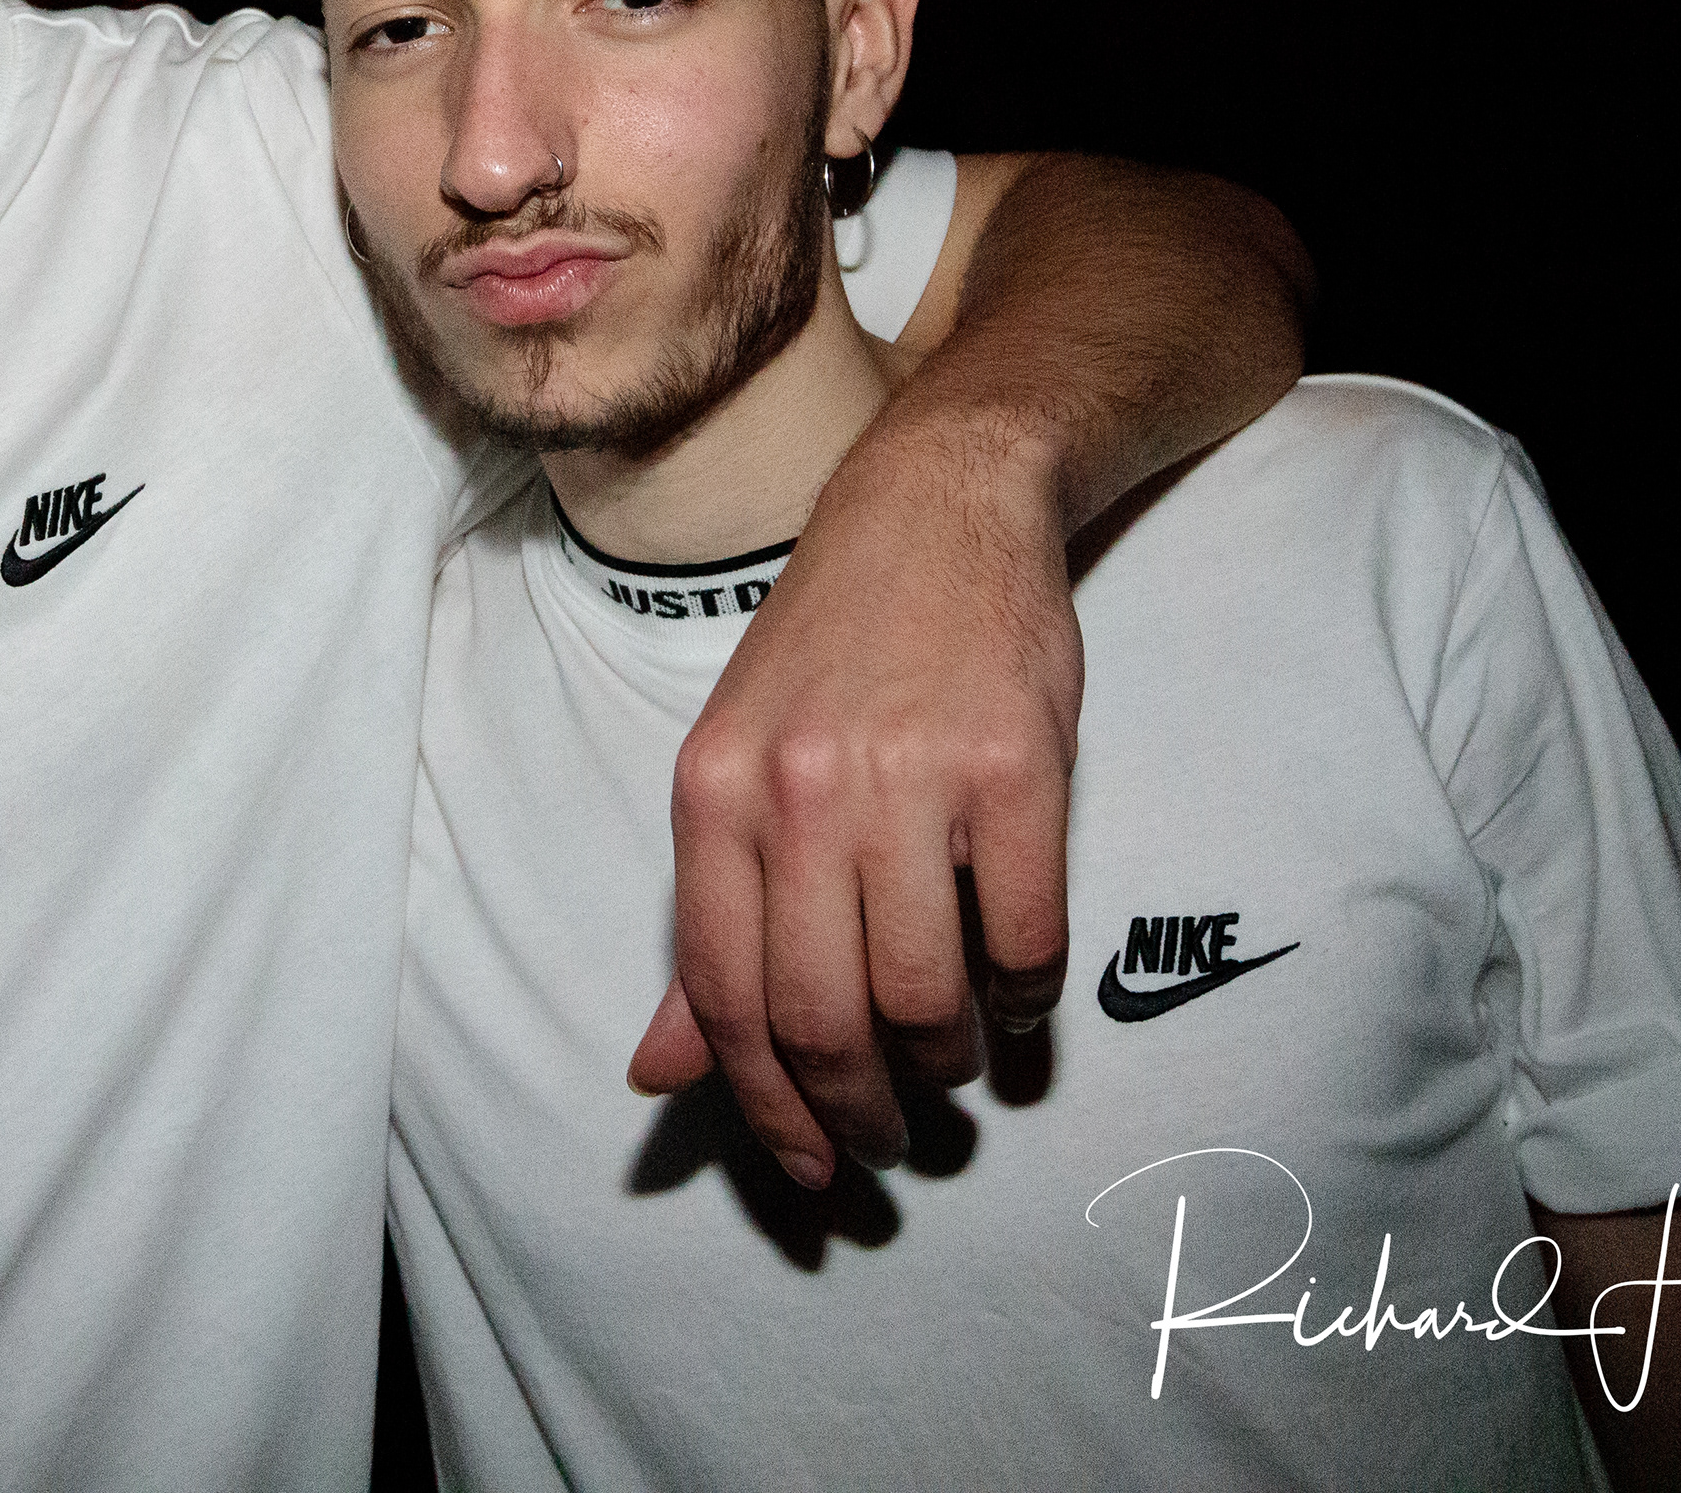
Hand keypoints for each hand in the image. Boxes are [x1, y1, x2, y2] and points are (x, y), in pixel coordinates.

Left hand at [631, 438, 1080, 1186]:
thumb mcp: (736, 772)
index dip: (768, 1108)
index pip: (725, 997)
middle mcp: (798, 789)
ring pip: (927, 994)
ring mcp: (910, 774)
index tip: (810, 1169)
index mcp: (712, 796)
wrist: (934, 510)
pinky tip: (1016, 992)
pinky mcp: (1016, 765)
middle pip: (823, 1016)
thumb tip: (654, 1077)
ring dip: (948, 1060)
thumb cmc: (830, 657)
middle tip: (891, 1139)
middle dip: (858, 1111)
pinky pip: (1026, 937)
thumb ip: (708, 926)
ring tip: (955, 1056)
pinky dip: (1025, 997)